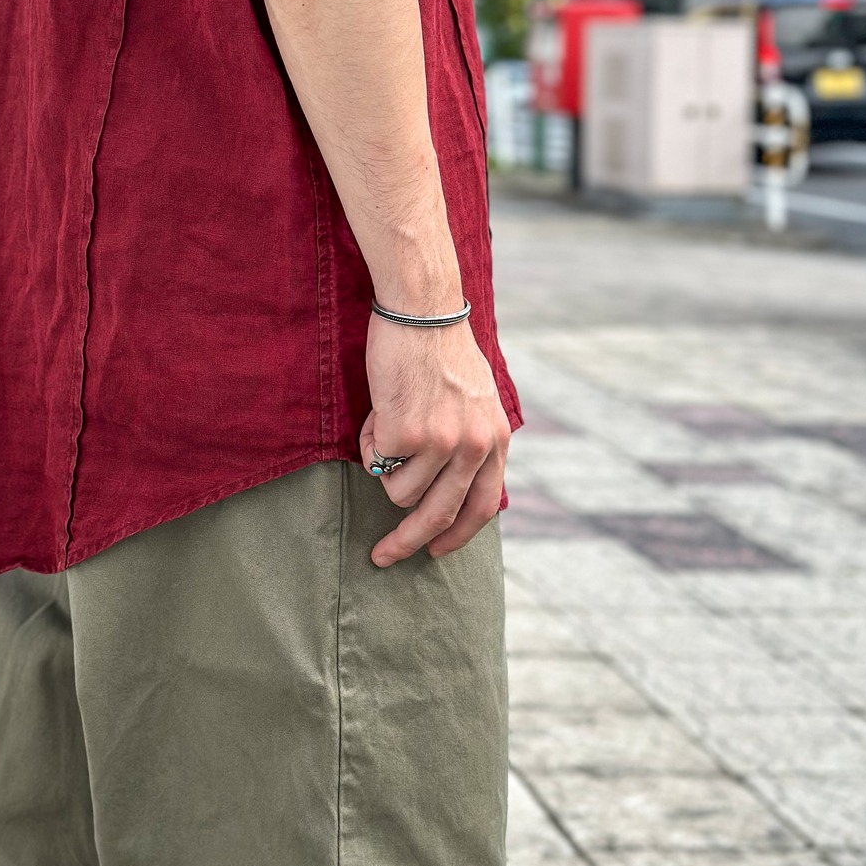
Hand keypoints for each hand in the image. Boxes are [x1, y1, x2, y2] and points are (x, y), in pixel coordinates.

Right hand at [359, 313, 511, 567]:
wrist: (422, 309)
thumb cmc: (441, 347)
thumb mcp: (477, 399)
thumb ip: (470, 442)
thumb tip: (447, 486)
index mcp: (496, 440)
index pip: (482, 507)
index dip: (457, 535)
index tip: (435, 551)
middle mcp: (474, 447)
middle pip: (439, 514)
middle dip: (407, 542)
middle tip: (383, 555)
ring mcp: (440, 442)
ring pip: (398, 489)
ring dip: (384, 466)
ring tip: (388, 422)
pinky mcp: (406, 433)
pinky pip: (376, 460)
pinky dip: (370, 441)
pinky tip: (380, 408)